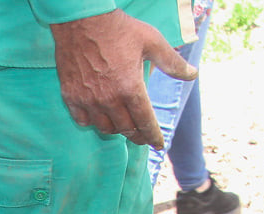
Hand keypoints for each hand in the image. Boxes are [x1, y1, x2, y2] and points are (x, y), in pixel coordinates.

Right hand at [50, 11, 194, 148]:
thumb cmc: (119, 29)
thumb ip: (172, 63)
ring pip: (104, 127)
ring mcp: (88, 100)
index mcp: (131, 88)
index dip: (154, 136)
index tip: (159, 144)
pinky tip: (98, 115)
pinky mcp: (71, 96)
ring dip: (116, 128)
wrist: (82, 20)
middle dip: (137, 135)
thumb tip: (192, 75)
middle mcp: (109, 99)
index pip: (145, 122)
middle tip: (142, 136)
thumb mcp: (152, 42)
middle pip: (126, 129)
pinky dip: (92, 121)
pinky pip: (83, 120)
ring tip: (122, 123)